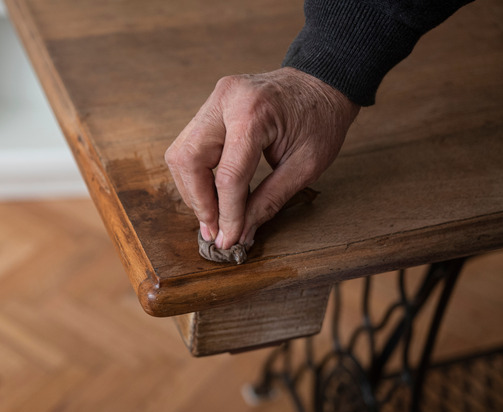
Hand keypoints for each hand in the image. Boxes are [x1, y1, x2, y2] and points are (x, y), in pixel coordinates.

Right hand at [165, 67, 359, 249]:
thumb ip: (269, 200)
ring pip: (180, 154)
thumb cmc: (321, 119)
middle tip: (212, 230)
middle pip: (189, 160)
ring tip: (212, 215)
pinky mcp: (210, 106)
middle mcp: (225, 101)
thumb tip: (240, 233)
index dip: (226, 214)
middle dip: (198, 201)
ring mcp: (213, 100)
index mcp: (254, 113)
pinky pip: (188, 145)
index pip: (228, 175)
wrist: (322, 80)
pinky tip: (212, 193)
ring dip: (192, 190)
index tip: (228, 240)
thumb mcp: (305, 166)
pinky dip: (196, 174)